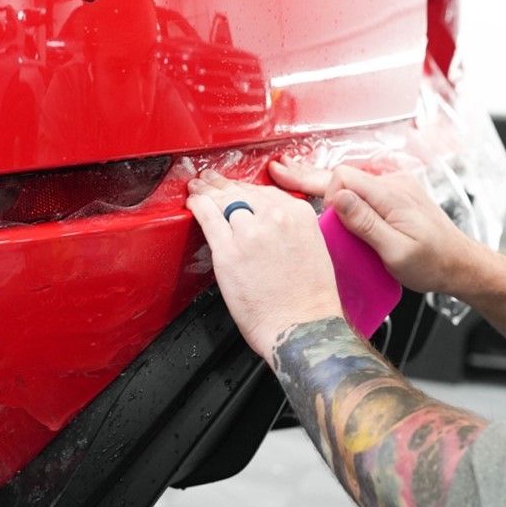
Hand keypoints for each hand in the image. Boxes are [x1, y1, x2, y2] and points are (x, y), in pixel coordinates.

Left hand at [186, 170, 342, 358]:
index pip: (265, 191)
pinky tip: (192, 202)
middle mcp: (274, 217)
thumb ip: (291, 228)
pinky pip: (208, 218)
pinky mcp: (228, 251)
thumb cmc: (309, 299)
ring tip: (197, 188)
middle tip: (209, 179)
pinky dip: (198, 206)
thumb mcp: (313, 248)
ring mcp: (249, 232)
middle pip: (241, 192)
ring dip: (207, 192)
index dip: (245, 188)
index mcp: (299, 215)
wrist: (301, 327)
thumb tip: (269, 222)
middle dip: (222, 184)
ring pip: (222, 201)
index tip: (235, 187)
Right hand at [268, 157, 482, 295]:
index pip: (343, 177)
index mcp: (390, 194)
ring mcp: (393, 187)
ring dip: (322, 183)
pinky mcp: (393, 195)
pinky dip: (337, 190)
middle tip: (278, 171)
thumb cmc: (433, 263)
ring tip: (292, 178)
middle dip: (307, 175)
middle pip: (341, 173)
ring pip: (348, 179)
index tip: (321, 217)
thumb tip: (338, 198)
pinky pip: (359, 187)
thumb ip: (367, 224)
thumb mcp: (397, 251)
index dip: (326, 194)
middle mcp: (392, 183)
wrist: (460, 264)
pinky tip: (322, 193)